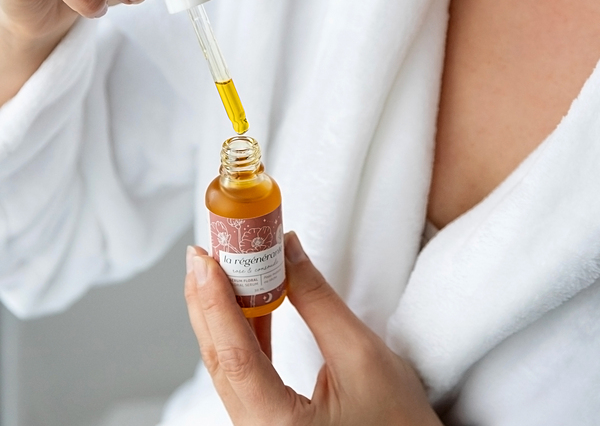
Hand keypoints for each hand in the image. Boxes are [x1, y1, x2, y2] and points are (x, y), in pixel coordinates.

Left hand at [184, 232, 442, 425]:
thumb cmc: (398, 424)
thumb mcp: (362, 355)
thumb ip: (318, 301)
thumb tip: (288, 252)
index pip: (236, 355)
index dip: (216, 301)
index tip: (205, 260)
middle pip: (221, 357)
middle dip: (208, 300)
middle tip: (203, 255)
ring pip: (228, 363)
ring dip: (223, 312)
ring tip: (222, 269)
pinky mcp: (268, 419)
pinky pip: (244, 370)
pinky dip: (243, 331)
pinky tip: (248, 301)